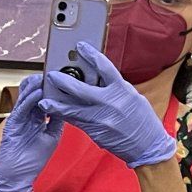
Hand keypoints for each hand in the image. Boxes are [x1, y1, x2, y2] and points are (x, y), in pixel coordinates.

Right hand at [0, 74, 62, 191]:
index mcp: (37, 119)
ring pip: (26, 98)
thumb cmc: (32, 161)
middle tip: (53, 72)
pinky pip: (21, 109)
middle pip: (34, 94)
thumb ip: (57, 122)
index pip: (44, 99)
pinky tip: (37, 92)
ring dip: (35, 87)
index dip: (51, 88)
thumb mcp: (51, 137)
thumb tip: (67, 105)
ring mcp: (19, 120)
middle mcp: (28, 117)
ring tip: (44, 76)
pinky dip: (29, 100)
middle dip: (42, 83)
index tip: (62, 78)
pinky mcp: (12, 125)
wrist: (17, 177)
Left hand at [41, 44, 175, 168]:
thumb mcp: (132, 97)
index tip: (80, 46)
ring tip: (43, 100)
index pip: (104, 67)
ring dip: (57, 104)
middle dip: (64, 81)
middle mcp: (110, 103)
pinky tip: (55, 112)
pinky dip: (65, 115)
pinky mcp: (95, 132)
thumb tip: (98, 77)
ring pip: (73, 109)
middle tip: (52, 75)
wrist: (147, 145)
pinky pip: (76, 121)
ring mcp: (101, 119)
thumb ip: (114, 87)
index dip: (91, 55)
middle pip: (81, 89)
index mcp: (122, 90)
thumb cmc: (142, 119)